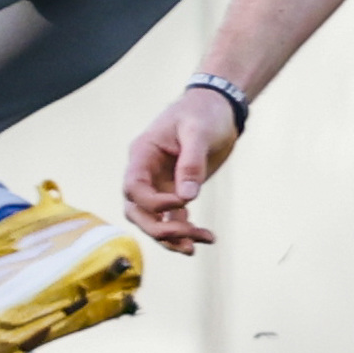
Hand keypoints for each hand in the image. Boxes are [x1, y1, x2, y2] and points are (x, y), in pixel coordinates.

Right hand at [123, 85, 241, 253]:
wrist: (220, 109)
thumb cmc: (204, 112)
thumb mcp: (198, 132)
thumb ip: (191, 163)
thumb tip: (186, 198)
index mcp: (143, 154)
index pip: (133, 188)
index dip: (153, 203)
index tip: (182, 204)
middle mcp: (147, 172)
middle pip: (137, 211)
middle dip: (158, 229)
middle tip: (187, 238)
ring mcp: (160, 184)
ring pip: (153, 220)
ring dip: (173, 237)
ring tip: (200, 244)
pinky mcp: (176, 193)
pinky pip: (173, 219)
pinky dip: (185, 232)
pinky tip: (205, 238)